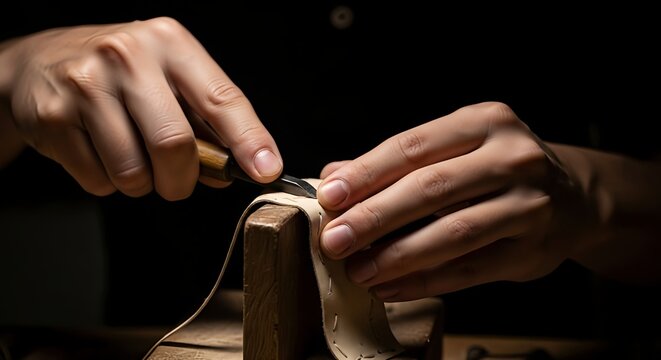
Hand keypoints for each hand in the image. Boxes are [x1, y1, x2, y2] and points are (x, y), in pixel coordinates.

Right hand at [1, 17, 281, 199]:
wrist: (39, 63)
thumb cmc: (121, 76)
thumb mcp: (168, 79)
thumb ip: (204, 123)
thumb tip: (235, 171)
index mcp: (170, 42)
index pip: (220, 98)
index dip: (248, 140)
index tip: (267, 171)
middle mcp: (128, 55)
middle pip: (174, 144)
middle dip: (182, 180)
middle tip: (177, 182)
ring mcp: (86, 84)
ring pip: (134, 171)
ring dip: (142, 184)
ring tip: (131, 158)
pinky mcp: (53, 116)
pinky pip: (99, 180)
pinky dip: (108, 183)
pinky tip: (99, 153)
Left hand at [317, 102, 592, 300]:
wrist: (574, 198)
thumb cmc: (497, 169)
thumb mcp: (456, 148)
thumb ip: (397, 161)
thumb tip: (334, 176)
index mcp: (484, 122)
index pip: (413, 146)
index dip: (367, 173)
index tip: (329, 197)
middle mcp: (512, 158)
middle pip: (430, 188)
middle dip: (375, 217)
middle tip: (335, 240)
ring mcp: (528, 205)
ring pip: (452, 233)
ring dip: (397, 256)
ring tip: (359, 270)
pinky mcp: (532, 249)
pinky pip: (469, 270)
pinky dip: (425, 281)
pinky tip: (392, 287)